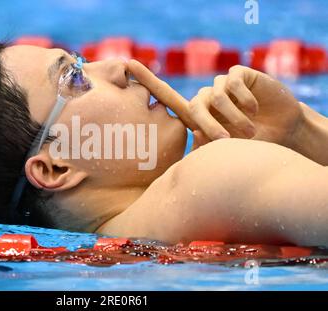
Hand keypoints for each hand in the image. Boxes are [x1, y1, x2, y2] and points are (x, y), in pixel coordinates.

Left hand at [127, 61, 302, 150]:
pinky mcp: (240, 74)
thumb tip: (190, 136)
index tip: (128, 64)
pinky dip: (244, 100)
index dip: (147, 80)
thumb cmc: (248, 147)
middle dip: (210, 125)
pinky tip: (255, 110)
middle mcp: (205, 97)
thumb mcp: (224, 152)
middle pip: (194, 106)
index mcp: (196, 114)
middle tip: (226, 141)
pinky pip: (234, 84)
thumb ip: (204, 148)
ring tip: (249, 133)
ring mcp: (222, 84)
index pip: (167, 97)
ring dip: (233, 118)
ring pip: (216, 97)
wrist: (281, 133)